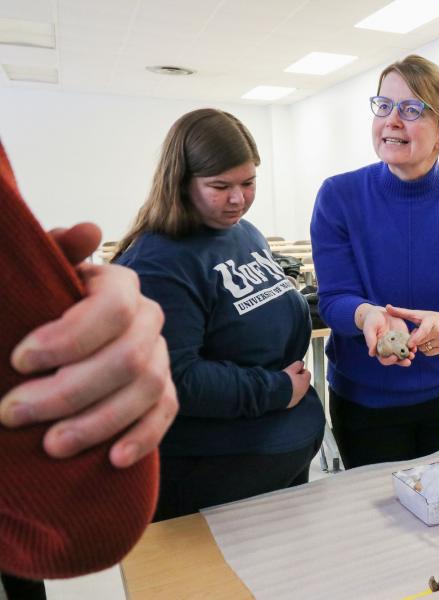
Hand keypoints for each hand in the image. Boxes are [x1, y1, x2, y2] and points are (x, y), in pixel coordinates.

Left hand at [0, 225, 177, 468]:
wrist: (38, 354)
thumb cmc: (30, 314)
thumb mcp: (31, 282)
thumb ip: (53, 254)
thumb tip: (88, 231)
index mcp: (118, 285)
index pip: (114, 308)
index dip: (69, 337)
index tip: (19, 360)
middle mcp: (149, 318)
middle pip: (129, 357)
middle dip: (69, 391)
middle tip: (13, 413)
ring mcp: (161, 356)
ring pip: (147, 390)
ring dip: (98, 421)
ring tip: (51, 444)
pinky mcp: (163, 393)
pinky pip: (165, 415)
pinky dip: (143, 437)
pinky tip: (113, 459)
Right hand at [283, 360, 310, 407]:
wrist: (276, 393)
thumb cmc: (284, 380)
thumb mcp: (291, 369)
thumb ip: (298, 365)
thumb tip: (301, 363)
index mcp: (305, 381)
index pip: (307, 373)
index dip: (301, 370)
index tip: (295, 370)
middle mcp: (304, 390)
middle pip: (304, 383)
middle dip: (299, 379)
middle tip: (290, 377)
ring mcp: (299, 398)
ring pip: (299, 390)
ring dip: (295, 387)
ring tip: (286, 384)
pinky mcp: (293, 403)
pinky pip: (294, 397)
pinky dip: (291, 394)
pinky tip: (285, 391)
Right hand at [357, 304, 414, 366]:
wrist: (379, 313)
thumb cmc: (371, 322)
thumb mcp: (369, 329)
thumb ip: (370, 341)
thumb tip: (371, 354)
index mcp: (380, 350)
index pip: (384, 359)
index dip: (389, 361)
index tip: (394, 358)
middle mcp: (389, 349)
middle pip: (396, 359)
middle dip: (402, 361)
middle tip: (408, 362)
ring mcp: (397, 344)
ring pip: (404, 353)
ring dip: (409, 355)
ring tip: (412, 354)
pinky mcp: (404, 337)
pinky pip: (409, 343)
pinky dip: (412, 346)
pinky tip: (416, 346)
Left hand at [385, 305, 438, 356]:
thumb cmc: (429, 318)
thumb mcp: (417, 314)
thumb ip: (401, 312)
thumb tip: (387, 307)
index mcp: (432, 321)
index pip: (424, 330)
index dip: (416, 337)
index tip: (409, 344)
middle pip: (420, 342)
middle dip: (415, 339)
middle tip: (417, 332)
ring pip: (423, 348)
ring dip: (420, 345)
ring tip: (424, 336)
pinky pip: (428, 353)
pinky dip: (425, 349)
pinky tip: (429, 341)